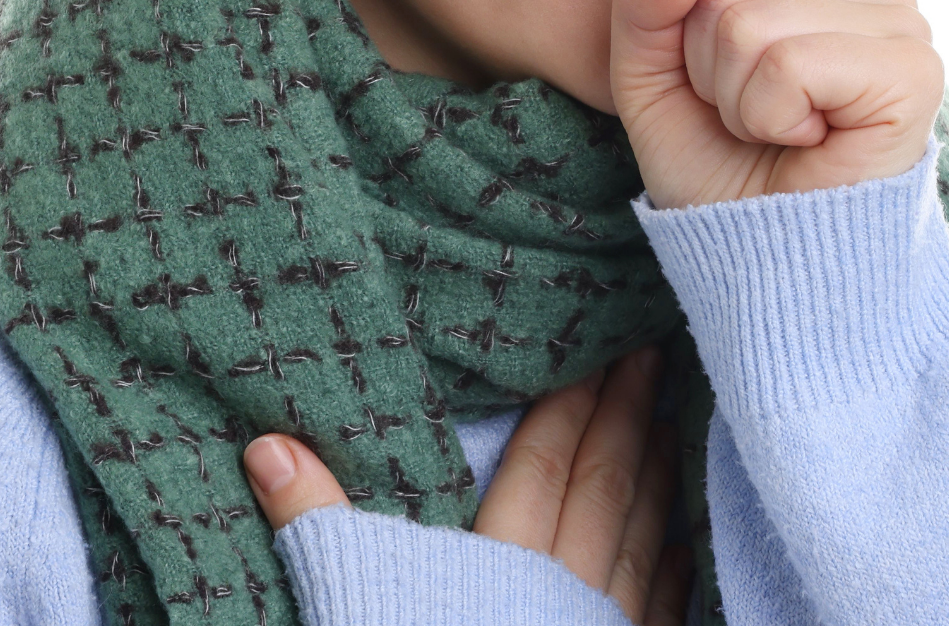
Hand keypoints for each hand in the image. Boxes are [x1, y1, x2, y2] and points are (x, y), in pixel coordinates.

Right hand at [243, 348, 692, 624]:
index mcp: (501, 565)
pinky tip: (681, 539)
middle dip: (627, 415)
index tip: (602, 348)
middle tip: (650, 354)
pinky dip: (672, 562)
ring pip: (642, 537)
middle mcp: (566, 592)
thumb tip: (267, 446)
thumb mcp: (357, 601)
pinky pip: (662, 606)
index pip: (544, 463)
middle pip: (604, 485)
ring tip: (671, 420)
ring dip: (658, 474)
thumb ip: (315, 524)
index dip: (573, 403)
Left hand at [610, 0, 941, 207]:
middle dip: (710, 67)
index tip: (722, 87)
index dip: (684, 29)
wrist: (768, 264)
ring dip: (739, 99)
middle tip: (754, 118)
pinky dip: (771, 117)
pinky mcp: (912, 69)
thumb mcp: (648, 75)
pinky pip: (788, 63)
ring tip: (781, 132)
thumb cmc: (720, 169)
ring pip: (748, 21)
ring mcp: (899, 21)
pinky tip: (809, 142)